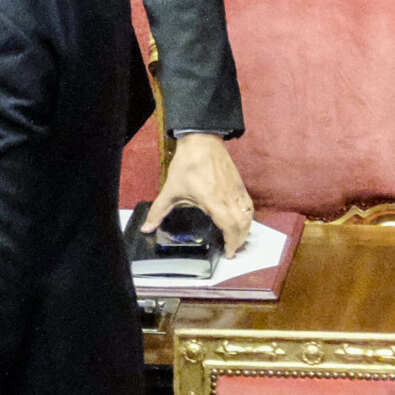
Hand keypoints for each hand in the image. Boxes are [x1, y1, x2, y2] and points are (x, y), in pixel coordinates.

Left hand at [147, 133, 252, 253]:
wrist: (201, 141)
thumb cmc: (187, 164)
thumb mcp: (171, 189)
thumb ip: (158, 211)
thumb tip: (146, 227)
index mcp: (213, 201)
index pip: (229, 226)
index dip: (231, 242)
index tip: (228, 253)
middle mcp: (229, 197)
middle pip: (242, 224)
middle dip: (239, 241)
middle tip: (231, 250)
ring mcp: (236, 190)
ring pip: (248, 215)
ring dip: (245, 230)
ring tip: (237, 239)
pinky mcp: (239, 184)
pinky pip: (248, 205)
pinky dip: (247, 217)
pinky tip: (241, 221)